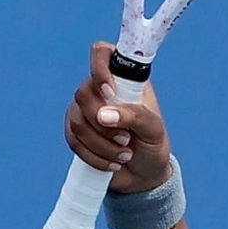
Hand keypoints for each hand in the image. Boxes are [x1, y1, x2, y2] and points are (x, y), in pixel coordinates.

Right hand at [64, 41, 174, 193]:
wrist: (143, 174)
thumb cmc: (152, 145)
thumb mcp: (154, 130)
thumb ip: (135, 116)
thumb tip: (103, 116)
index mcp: (124, 79)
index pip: (102, 54)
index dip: (100, 69)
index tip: (110, 93)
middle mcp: (100, 90)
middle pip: (84, 93)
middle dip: (103, 124)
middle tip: (127, 139)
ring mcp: (85, 110)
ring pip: (77, 121)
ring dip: (102, 144)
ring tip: (124, 155)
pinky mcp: (76, 132)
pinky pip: (73, 140)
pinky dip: (94, 156)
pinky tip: (112, 164)